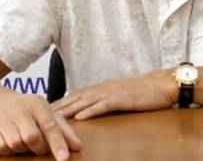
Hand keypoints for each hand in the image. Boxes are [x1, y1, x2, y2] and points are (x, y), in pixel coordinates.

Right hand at [0, 92, 81, 159]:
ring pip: (16, 144)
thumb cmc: (27, 109)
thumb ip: (64, 129)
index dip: (58, 143)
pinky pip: (1, 148)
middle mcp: (19, 108)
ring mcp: (2, 117)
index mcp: (38, 103)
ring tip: (26, 142)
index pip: (50, 125)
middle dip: (39, 148)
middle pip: (32, 137)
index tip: (64, 158)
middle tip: (41, 147)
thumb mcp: (47, 113)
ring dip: (24, 149)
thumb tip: (77, 147)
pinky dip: (9, 150)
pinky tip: (11, 142)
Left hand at [52, 70, 176, 119]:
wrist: (162, 84)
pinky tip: (80, 118)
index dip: (61, 101)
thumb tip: (94, 109)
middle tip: (40, 113)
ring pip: (85, 101)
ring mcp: (112, 93)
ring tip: (53, 116)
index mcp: (103, 88)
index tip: (46, 109)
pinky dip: (90, 111)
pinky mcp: (122, 98)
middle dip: (58, 105)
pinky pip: (103, 105)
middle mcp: (103, 88)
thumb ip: (107, 100)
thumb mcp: (122, 95)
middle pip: (75, 97)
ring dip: (68, 109)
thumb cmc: (145, 91)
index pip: (77, 95)